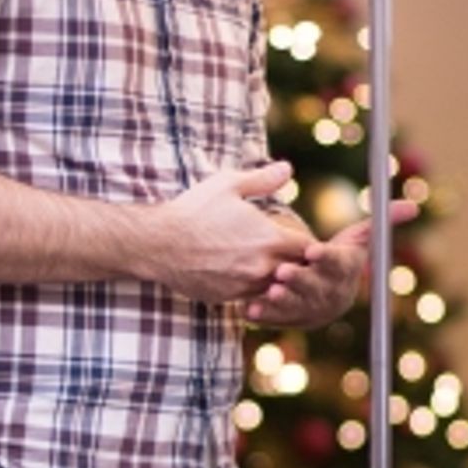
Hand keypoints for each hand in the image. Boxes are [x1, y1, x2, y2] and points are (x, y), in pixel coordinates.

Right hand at [146, 161, 301, 302]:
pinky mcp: (228, 299)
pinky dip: (255, 289)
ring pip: (276, 288)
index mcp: (269, 239)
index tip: (304, 239)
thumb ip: (262, 179)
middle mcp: (262, 267)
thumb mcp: (228, 185)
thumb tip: (287, 168)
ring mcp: (245, 286)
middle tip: (295, 256)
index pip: (309, 248)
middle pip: (298, 272)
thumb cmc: (193, 211)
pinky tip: (246, 276)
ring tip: (272, 268)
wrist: (158, 244)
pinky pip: (253, 298)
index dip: (310, 244)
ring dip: (277, 279)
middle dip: (298, 264)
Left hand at [243, 201, 419, 328]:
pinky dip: (263, 315)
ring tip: (269, 290)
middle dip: (301, 280)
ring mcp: (309, 310)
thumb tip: (414, 206)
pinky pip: (276, 320)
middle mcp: (329, 294)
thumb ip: (382, 221)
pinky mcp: (289, 321)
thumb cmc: (338, 258)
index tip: (313, 250)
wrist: (323, 295)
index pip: (338, 264)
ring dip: (282, 300)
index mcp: (344, 271)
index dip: (327, 259)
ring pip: (296, 306)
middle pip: (316, 288)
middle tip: (283, 271)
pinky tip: (249, 309)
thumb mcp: (358, 239)